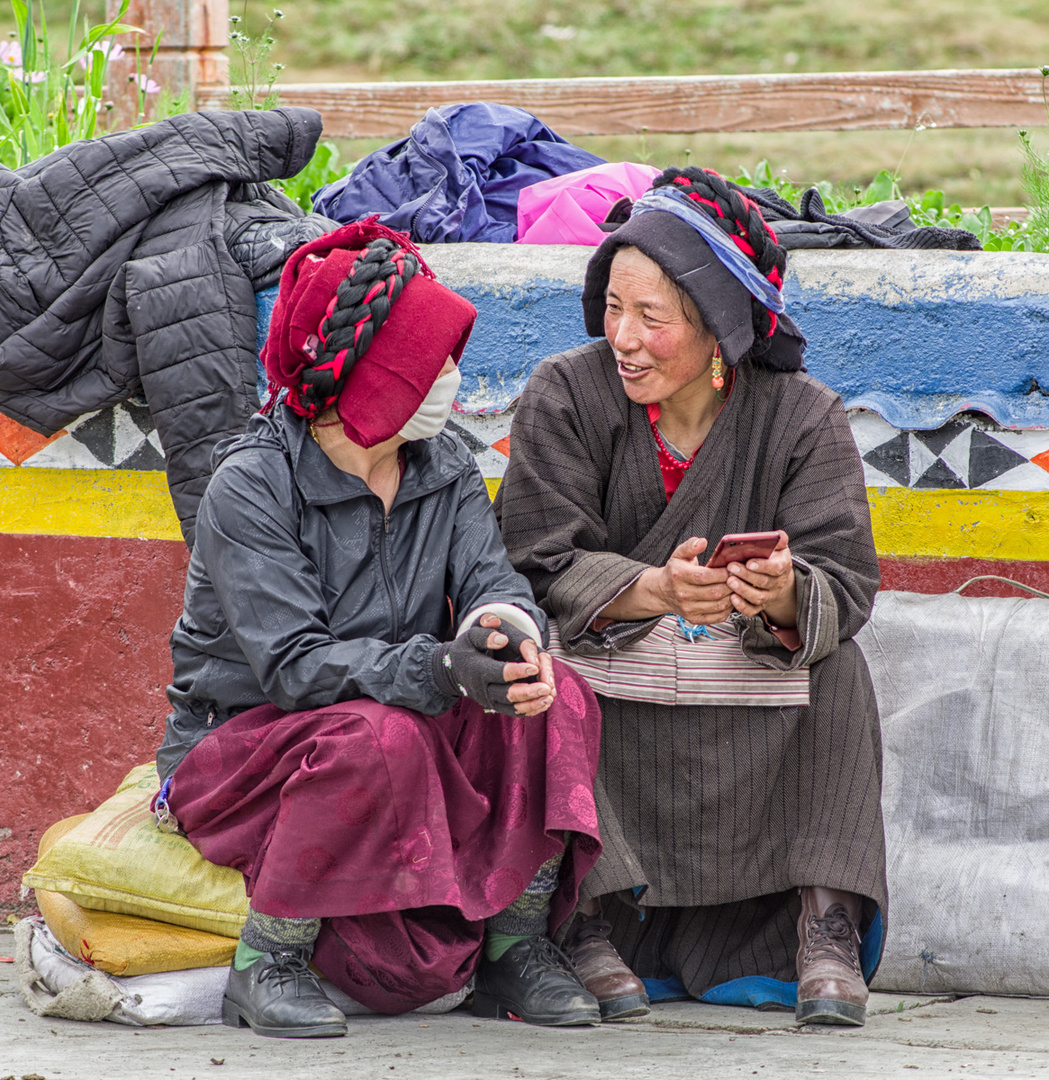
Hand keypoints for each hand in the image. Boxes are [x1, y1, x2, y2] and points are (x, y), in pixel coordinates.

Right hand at [433, 613, 555, 716]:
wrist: (455, 669)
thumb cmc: (467, 648)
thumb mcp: (471, 635)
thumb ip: (485, 631)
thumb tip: (502, 638)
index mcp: (477, 669)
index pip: (498, 673)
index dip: (516, 671)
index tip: (534, 666)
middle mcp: (482, 688)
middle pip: (507, 695)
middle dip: (528, 692)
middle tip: (546, 687)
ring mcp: (489, 700)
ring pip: (512, 707)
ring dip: (532, 704)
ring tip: (549, 697)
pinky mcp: (495, 706)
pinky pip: (514, 712)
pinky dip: (530, 710)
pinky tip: (544, 702)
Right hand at [656, 537, 732, 625]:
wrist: (662, 591)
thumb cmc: (675, 572)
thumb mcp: (679, 554)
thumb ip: (691, 546)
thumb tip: (702, 542)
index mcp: (678, 576)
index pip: (705, 576)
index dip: (722, 573)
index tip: (731, 568)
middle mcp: (682, 594)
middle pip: (714, 592)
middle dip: (730, 584)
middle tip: (738, 578)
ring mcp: (688, 608)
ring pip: (718, 605)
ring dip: (732, 597)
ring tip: (735, 588)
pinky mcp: (694, 618)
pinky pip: (717, 616)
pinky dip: (728, 609)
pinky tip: (729, 599)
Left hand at [723, 530, 796, 624]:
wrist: (776, 578)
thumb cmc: (773, 558)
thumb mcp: (778, 546)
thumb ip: (778, 539)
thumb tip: (777, 535)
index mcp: (782, 566)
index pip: (776, 568)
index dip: (763, 566)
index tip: (749, 562)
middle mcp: (777, 583)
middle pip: (763, 582)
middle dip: (746, 575)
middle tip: (732, 567)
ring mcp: (768, 596)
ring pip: (757, 597)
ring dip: (743, 590)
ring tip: (730, 581)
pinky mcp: (759, 606)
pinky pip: (752, 610)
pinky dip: (742, 606)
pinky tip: (732, 598)